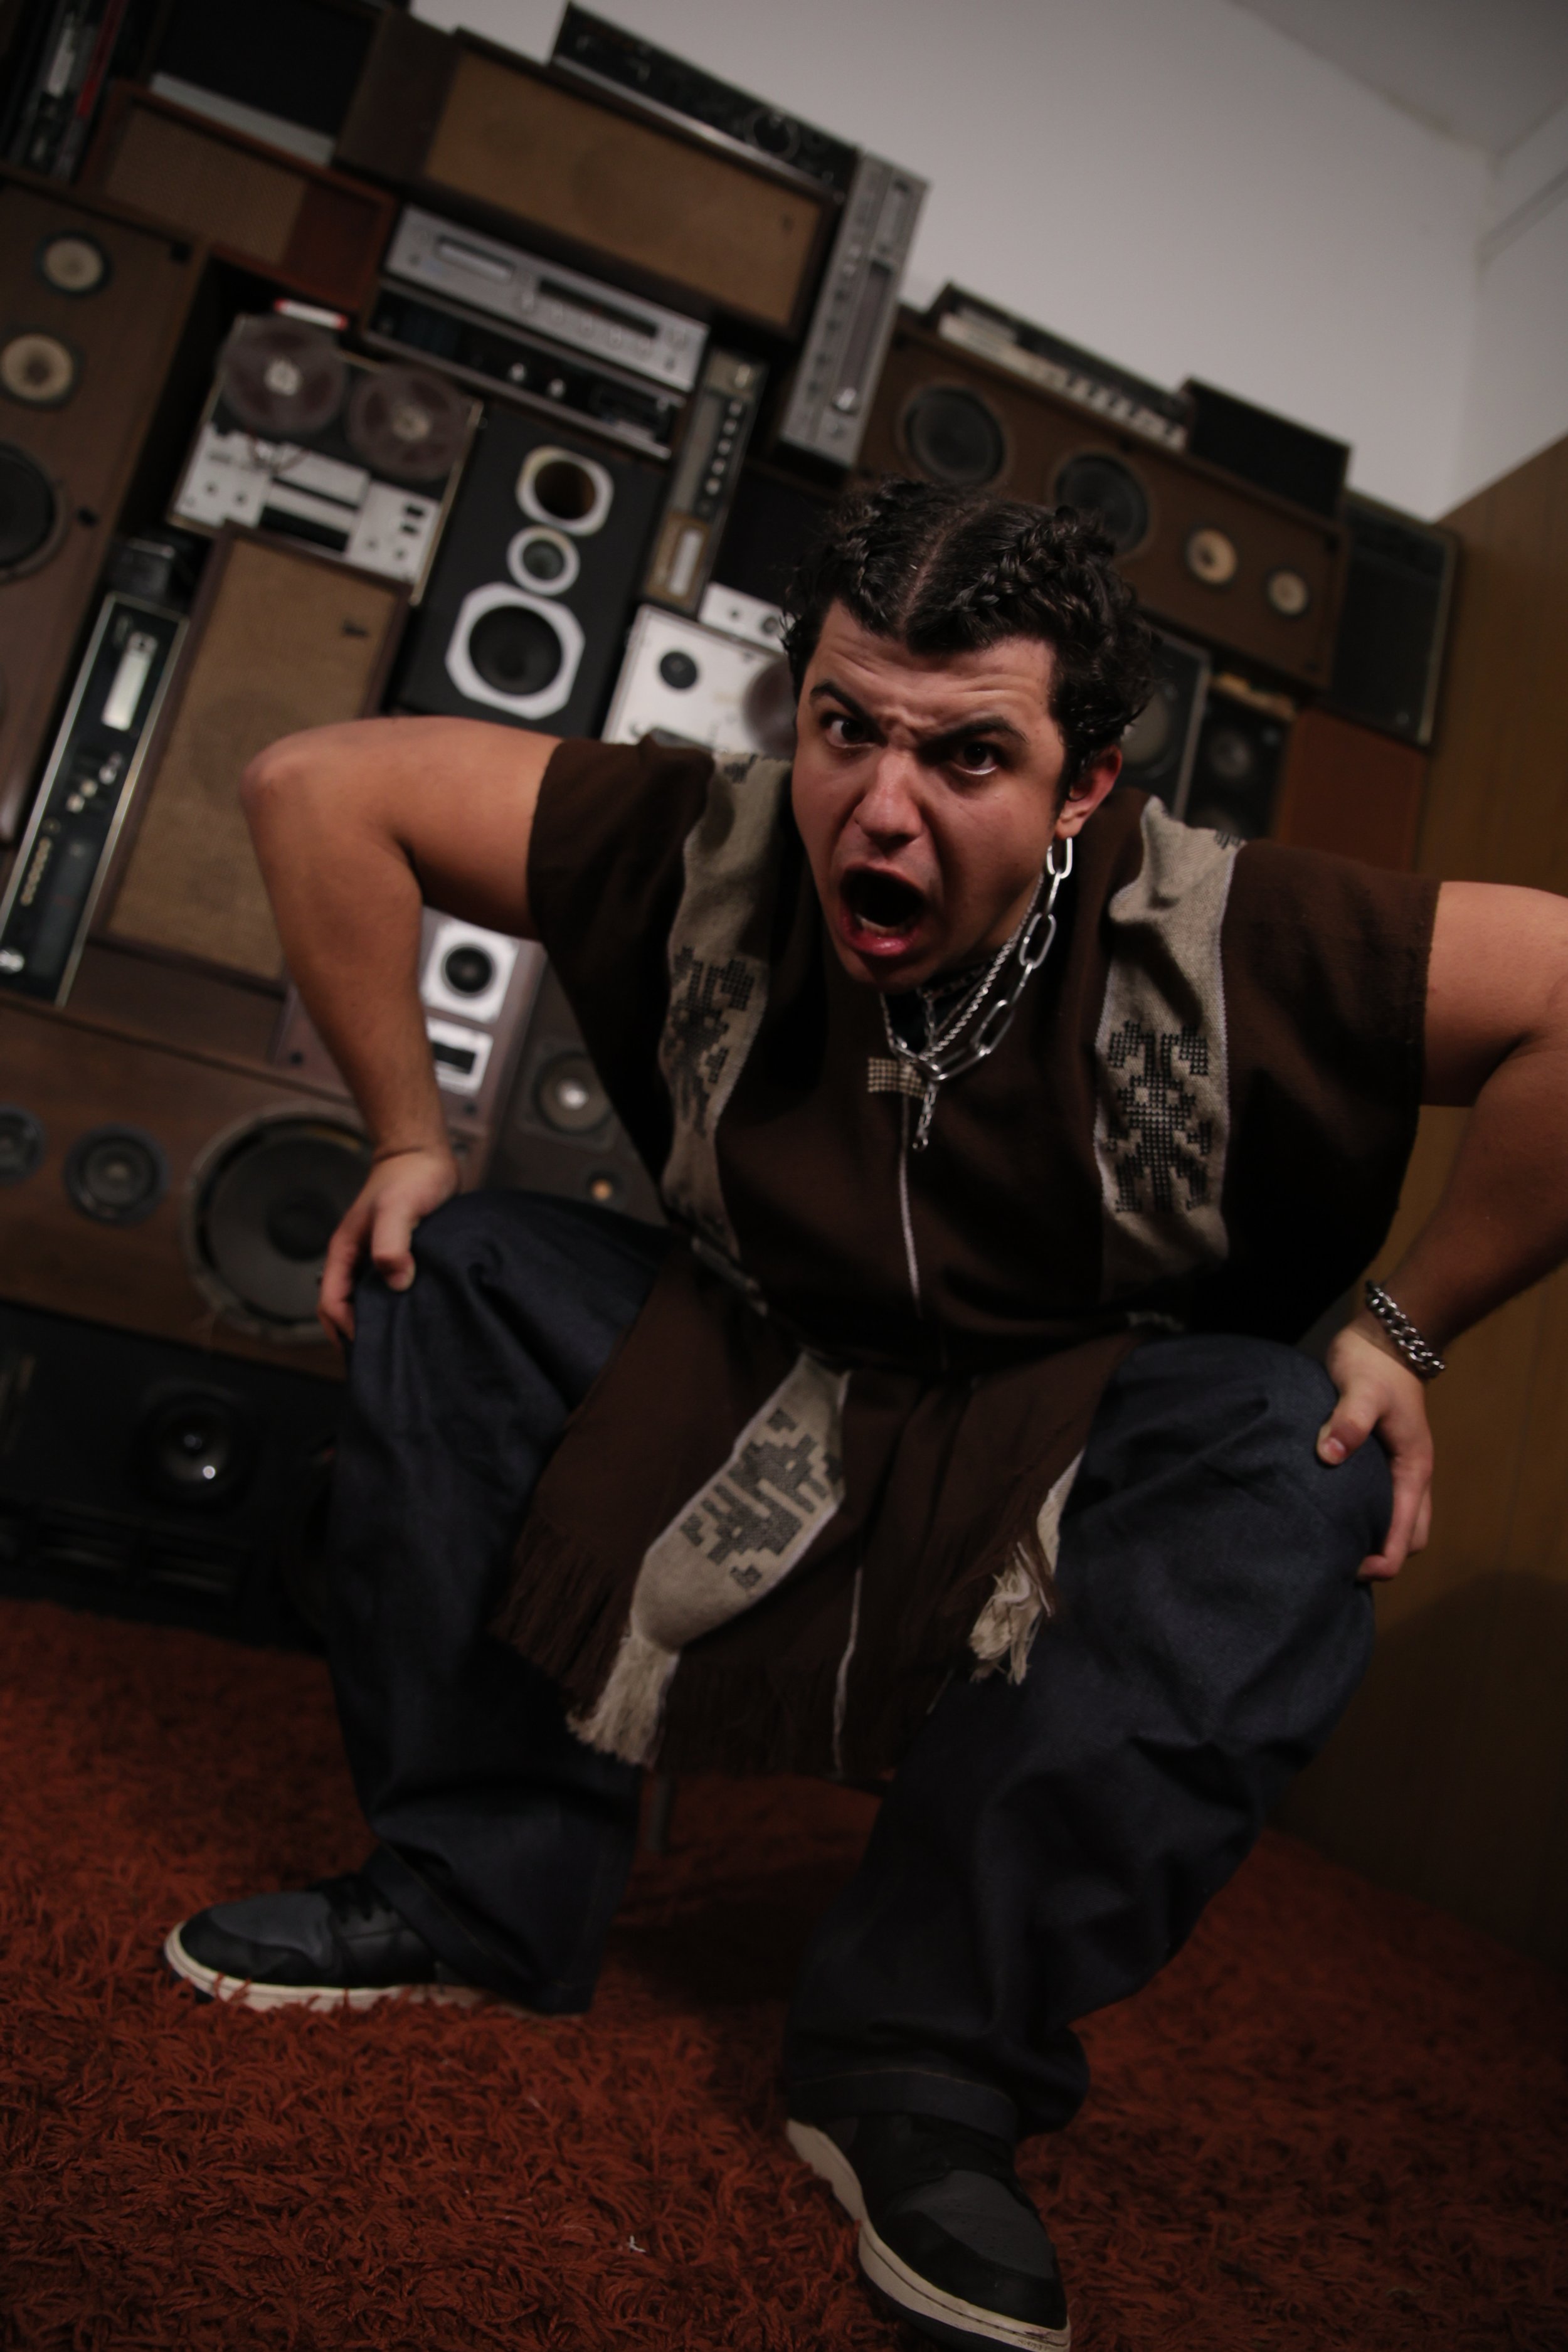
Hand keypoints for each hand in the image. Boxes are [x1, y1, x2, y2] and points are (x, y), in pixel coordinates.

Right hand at [317, 1141, 459, 1343]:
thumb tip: (396, 1282)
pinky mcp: (398, 1257)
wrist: (423, 1155)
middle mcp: (356, 1259)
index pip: (331, 1302)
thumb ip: (392, 1244)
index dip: (345, 1327)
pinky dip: (397, 1305)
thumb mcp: (398, 1209)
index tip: (371, 1343)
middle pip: (345, 1308)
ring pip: (368, 1300)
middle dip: (358, 1332)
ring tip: (403, 1340)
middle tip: (386, 1353)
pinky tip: (417, 1314)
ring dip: (379, 1320)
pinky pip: (390, 1289)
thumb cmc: (408, 1177)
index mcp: (344, 1251)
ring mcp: (375, 1259)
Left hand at [1318, 1315, 1433, 1580]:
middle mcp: (1411, 1475)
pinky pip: (1381, 1501)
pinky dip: (1365, 1517)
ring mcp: (1398, 1469)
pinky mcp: (1382, 1460)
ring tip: (1332, 1548)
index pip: (1408, 1534)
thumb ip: (1348, 1420)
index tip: (1354, 1571)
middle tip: (1339, 1567)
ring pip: (1396, 1520)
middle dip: (1382, 1558)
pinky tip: (1331, 1517)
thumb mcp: (1359, 1389)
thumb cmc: (1372, 1365)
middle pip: (1408, 1536)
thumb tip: (1329, 1456)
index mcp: (1412, 1469)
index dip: (1385, 1560)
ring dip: (1374, 1538)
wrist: (1384, 1340)